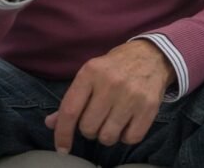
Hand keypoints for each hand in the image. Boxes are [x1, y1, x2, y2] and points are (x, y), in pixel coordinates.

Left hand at [45, 40, 174, 152]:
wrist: (151, 55)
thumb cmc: (115, 68)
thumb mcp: (90, 75)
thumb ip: (72, 99)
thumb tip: (51, 124)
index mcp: (90, 72)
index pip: (70, 110)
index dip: (62, 133)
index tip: (62, 147)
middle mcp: (110, 83)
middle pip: (88, 127)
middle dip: (89, 129)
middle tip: (97, 118)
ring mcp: (131, 95)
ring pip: (108, 137)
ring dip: (107, 135)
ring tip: (111, 121)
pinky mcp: (149, 107)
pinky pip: (130, 138)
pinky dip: (126, 136)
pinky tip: (127, 123)